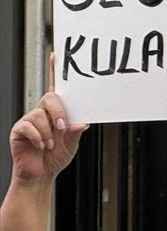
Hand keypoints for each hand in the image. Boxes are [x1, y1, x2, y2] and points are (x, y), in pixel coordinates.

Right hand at [9, 62, 87, 185]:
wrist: (41, 174)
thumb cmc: (56, 157)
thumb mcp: (71, 144)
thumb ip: (75, 133)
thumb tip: (82, 122)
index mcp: (56, 113)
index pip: (56, 89)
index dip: (55, 72)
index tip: (56, 56)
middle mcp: (42, 113)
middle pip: (50, 98)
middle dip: (59, 112)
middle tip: (62, 127)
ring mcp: (29, 121)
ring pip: (39, 115)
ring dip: (48, 131)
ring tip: (49, 144)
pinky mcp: (19, 130)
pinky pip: (28, 126)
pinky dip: (38, 137)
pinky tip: (40, 145)